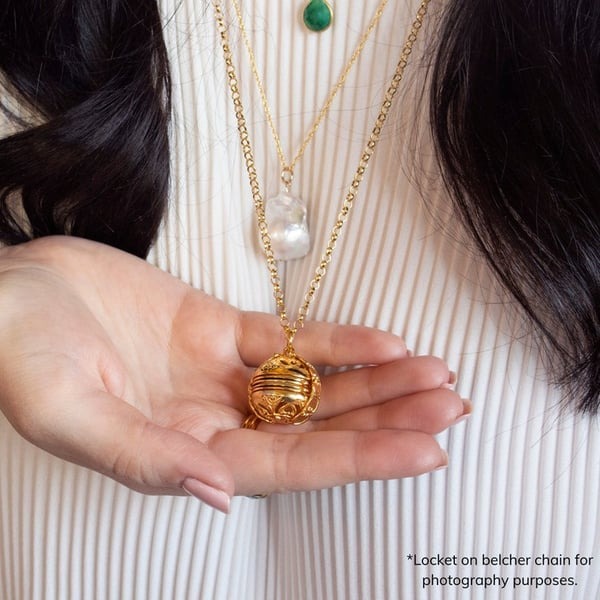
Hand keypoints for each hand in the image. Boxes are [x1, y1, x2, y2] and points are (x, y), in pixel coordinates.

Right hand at [0, 237, 466, 511]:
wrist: (12, 292)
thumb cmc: (22, 354)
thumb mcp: (66, 412)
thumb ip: (141, 456)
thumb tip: (217, 494)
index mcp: (182, 455)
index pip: (291, 467)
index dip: (361, 460)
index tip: (425, 450)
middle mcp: (212, 420)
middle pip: (317, 428)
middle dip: (386, 418)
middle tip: (451, 407)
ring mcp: (219, 374)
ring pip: (313, 384)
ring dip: (373, 380)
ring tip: (434, 373)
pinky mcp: (218, 329)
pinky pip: (289, 339)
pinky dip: (335, 341)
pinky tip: (381, 342)